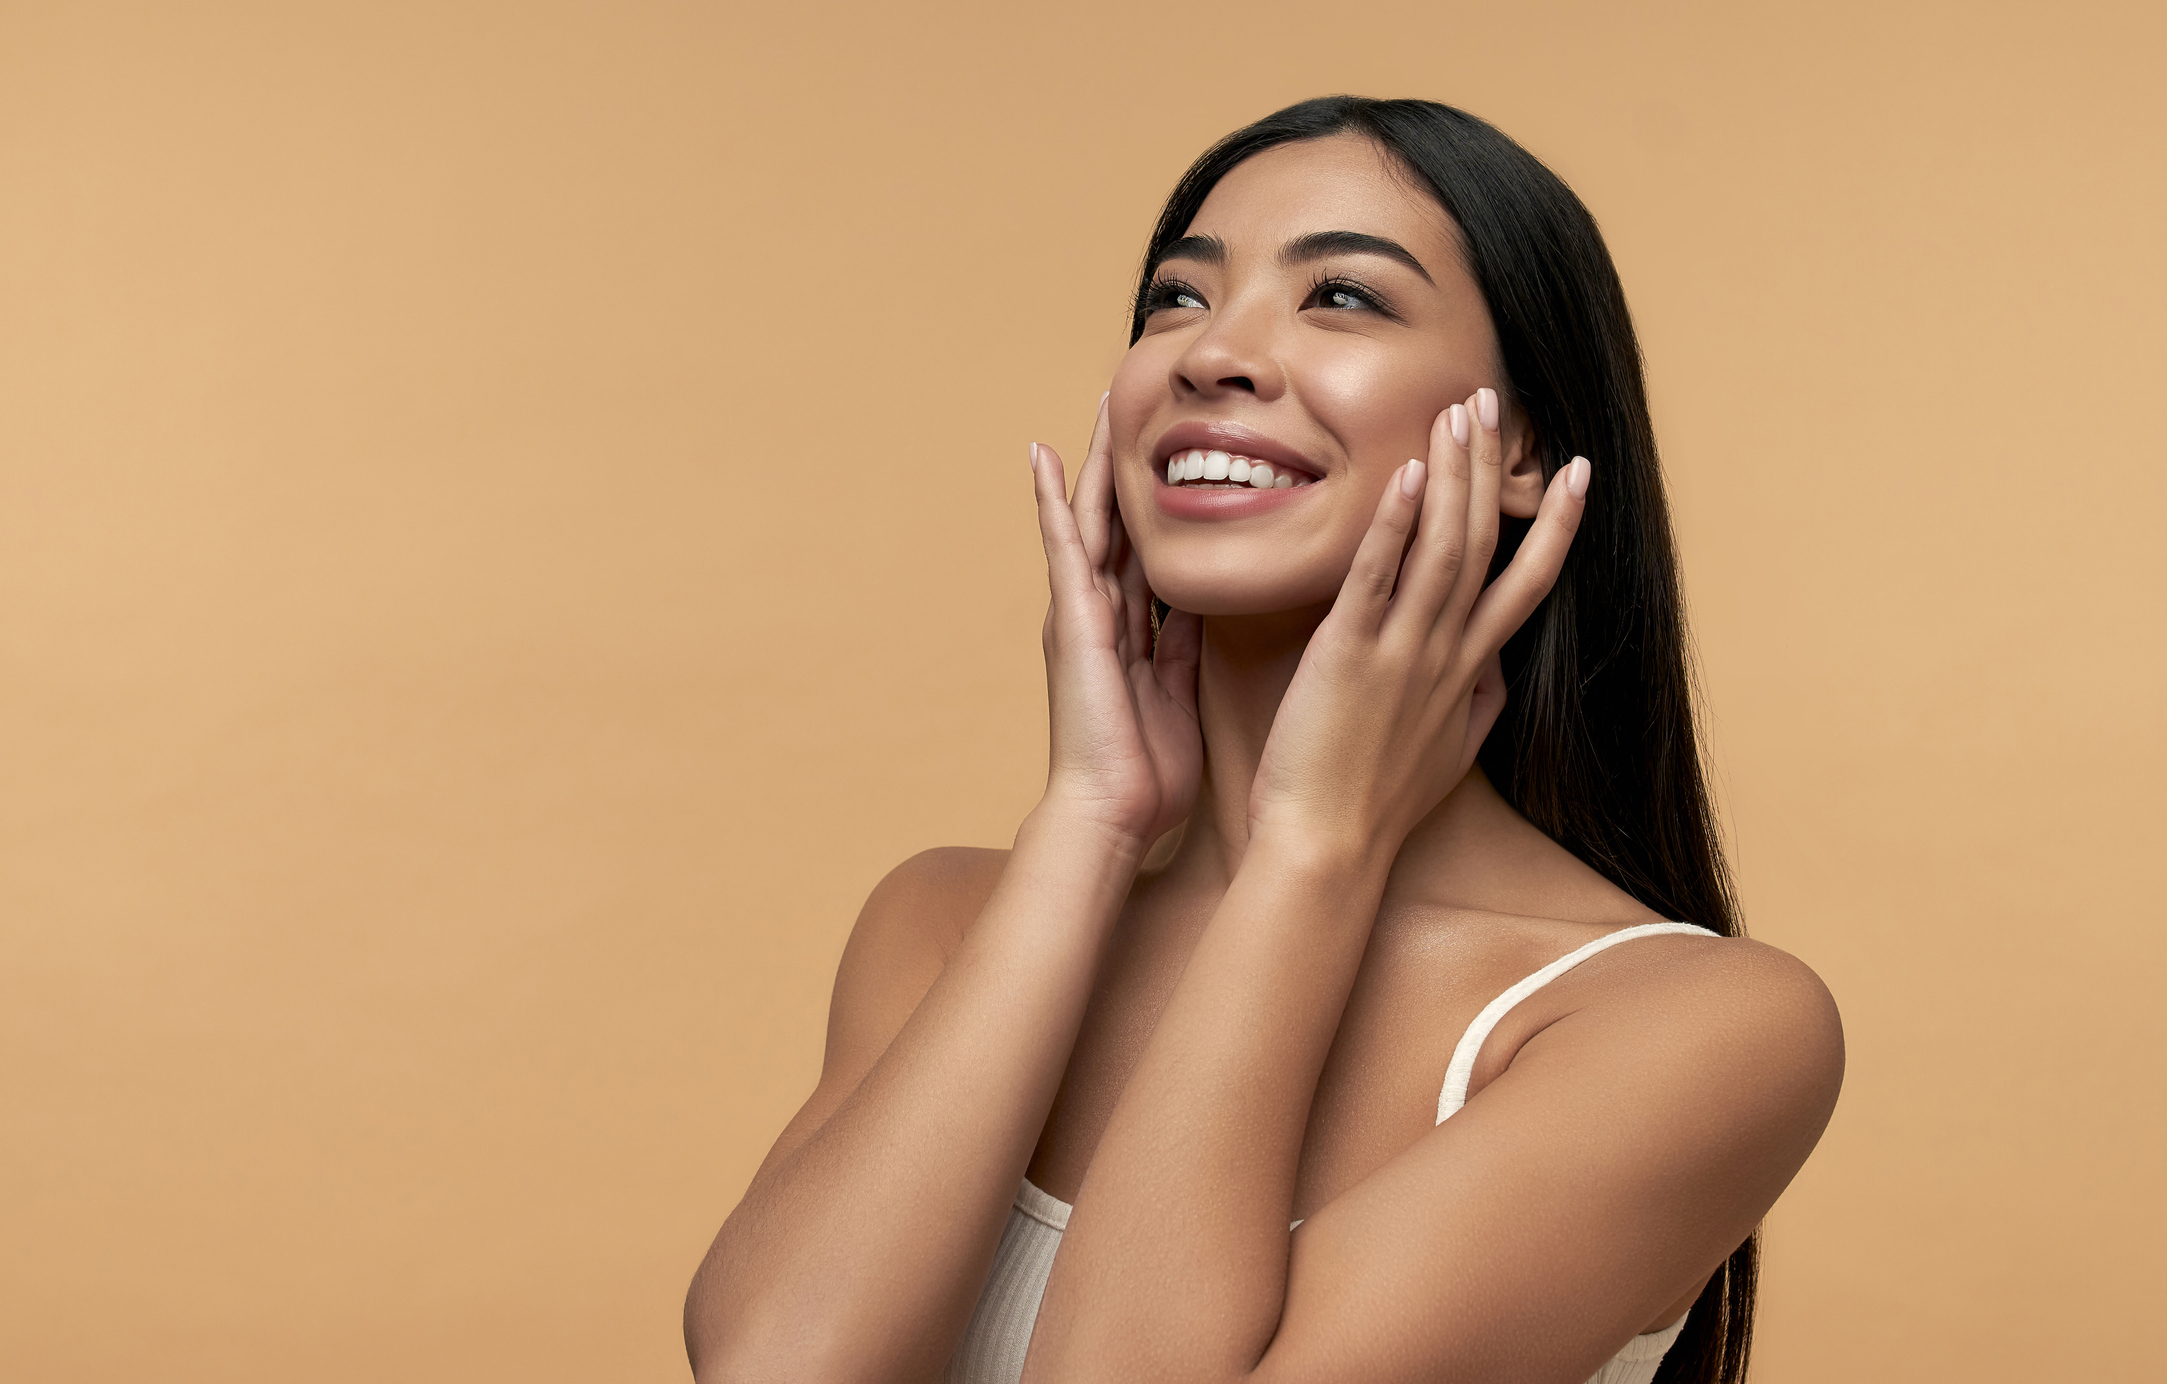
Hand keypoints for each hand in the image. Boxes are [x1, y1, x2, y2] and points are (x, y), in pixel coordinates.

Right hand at [1029, 395, 1203, 849]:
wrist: (1111, 813)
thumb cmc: (1146, 774)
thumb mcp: (1178, 695)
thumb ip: (1183, 649)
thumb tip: (1201, 608)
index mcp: (1129, 632)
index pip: (1146, 551)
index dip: (1160, 503)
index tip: (1176, 456)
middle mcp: (1099, 613)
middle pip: (1117, 521)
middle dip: (1127, 465)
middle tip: (1135, 402)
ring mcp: (1080, 612)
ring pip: (1092, 518)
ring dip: (1096, 461)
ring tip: (1100, 403)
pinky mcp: (1070, 617)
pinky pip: (1063, 546)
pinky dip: (1052, 500)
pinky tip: (1044, 455)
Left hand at [1247, 389, 1588, 865]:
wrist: (1328, 850)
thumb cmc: (1374, 806)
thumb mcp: (1448, 753)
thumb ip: (1476, 704)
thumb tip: (1496, 673)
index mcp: (1469, 673)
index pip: (1527, 584)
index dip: (1556, 525)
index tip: (1576, 470)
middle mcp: (1446, 654)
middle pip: (1485, 545)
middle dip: (1494, 470)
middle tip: (1493, 402)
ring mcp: (1402, 653)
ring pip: (1443, 549)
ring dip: (1454, 476)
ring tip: (1459, 414)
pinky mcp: (1349, 656)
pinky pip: (1378, 578)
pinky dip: (1396, 524)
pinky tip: (1406, 473)